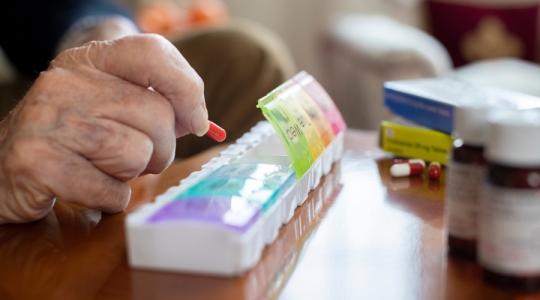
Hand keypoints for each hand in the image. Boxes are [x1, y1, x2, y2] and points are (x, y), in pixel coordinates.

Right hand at [0, 34, 208, 223]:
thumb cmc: (72, 138)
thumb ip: (154, 103)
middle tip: (138, 158)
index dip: (187, 88)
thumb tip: (199, 119)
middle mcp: (67, 83)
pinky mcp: (38, 162)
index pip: (152, 52)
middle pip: (158, 116)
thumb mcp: (108, 105)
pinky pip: (111, 190)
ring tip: (105, 170)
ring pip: (138, 153)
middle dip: (161, 149)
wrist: (3, 166)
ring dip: (132, 174)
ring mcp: (50, 120)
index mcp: (89, 61)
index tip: (196, 120)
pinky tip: (89, 188)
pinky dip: (111, 198)